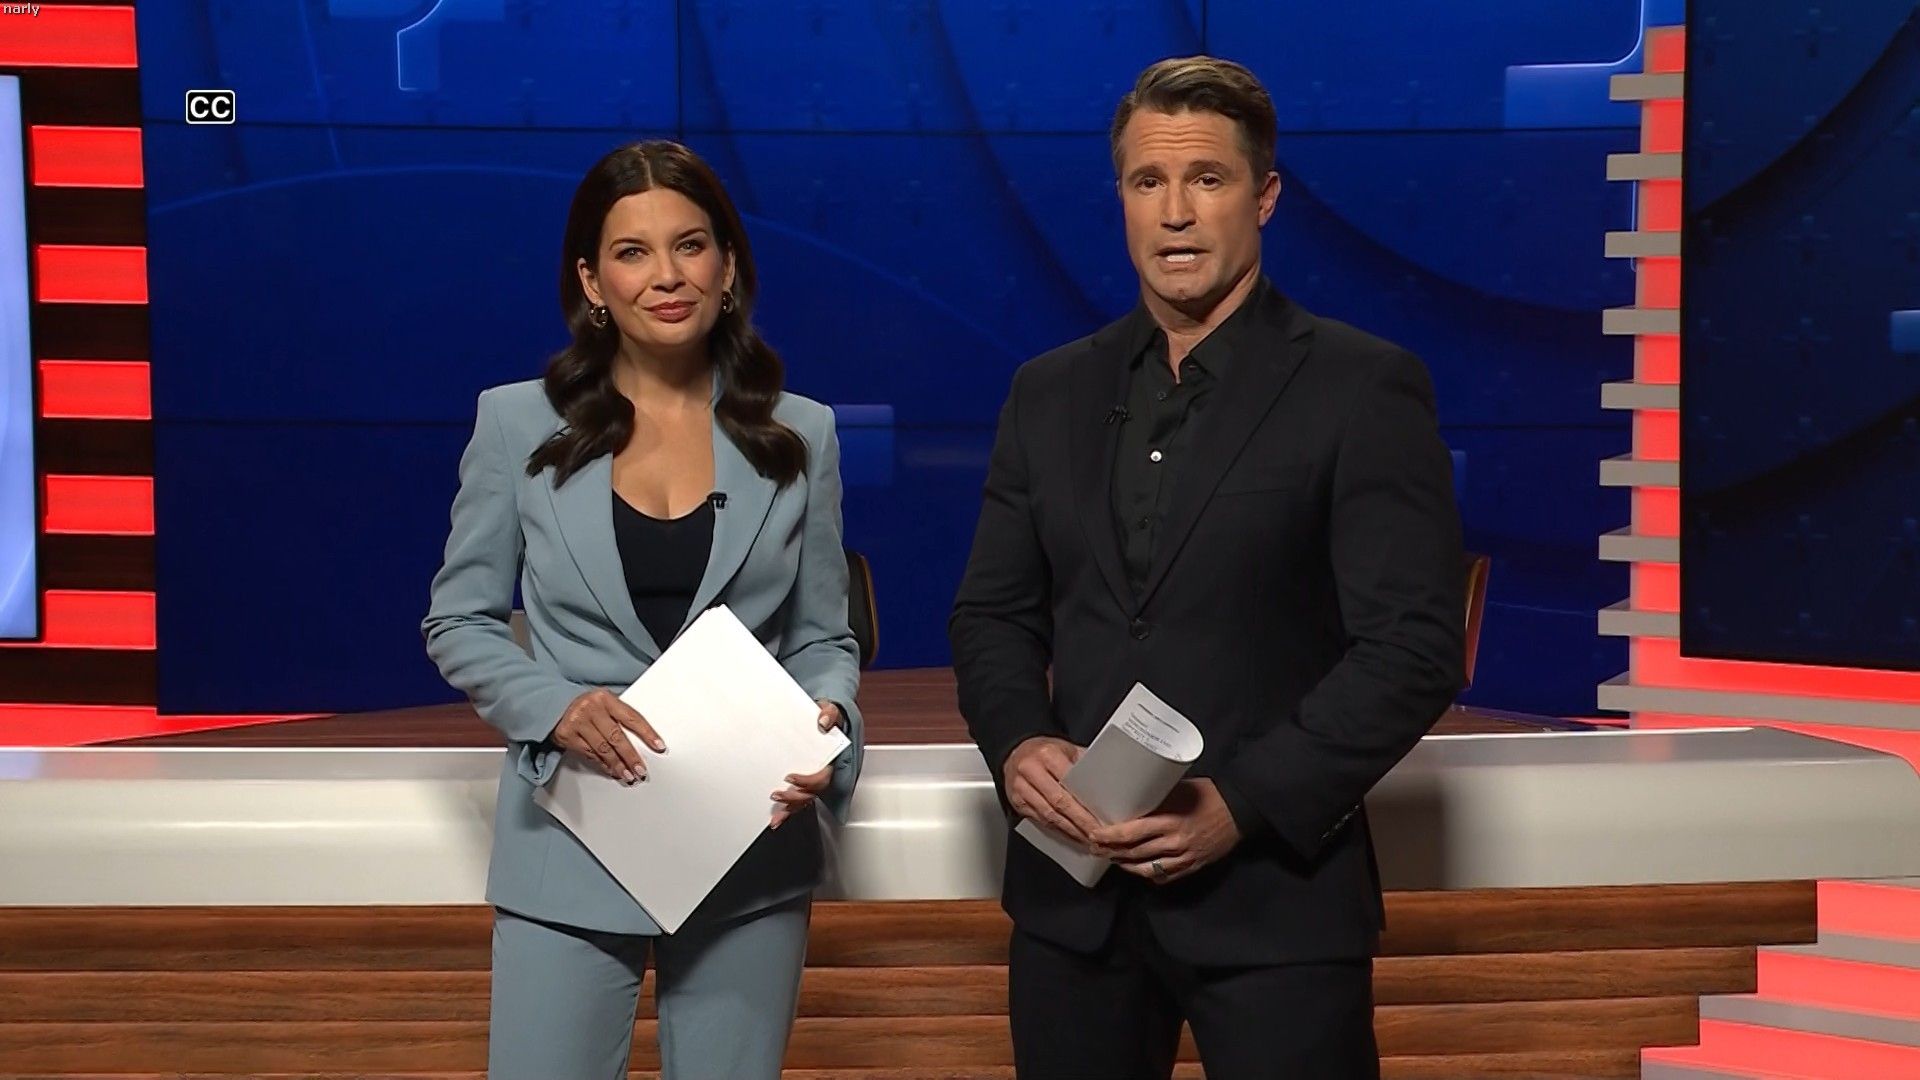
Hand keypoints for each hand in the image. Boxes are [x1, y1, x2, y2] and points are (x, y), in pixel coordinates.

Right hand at [551, 688, 665, 785]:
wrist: (555, 705)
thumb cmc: (588, 706)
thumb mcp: (605, 704)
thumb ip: (620, 717)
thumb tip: (643, 742)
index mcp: (605, 698)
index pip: (631, 717)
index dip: (647, 733)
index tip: (658, 746)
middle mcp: (591, 709)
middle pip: (616, 736)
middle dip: (630, 756)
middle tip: (640, 769)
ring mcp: (578, 722)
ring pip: (603, 748)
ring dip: (617, 765)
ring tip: (627, 774)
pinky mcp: (568, 735)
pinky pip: (589, 754)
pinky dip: (602, 764)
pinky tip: (611, 770)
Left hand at [769, 701, 844, 828]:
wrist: (824, 718)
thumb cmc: (828, 717)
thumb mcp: (830, 709)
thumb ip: (829, 713)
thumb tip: (823, 722)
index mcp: (832, 760)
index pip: (822, 777)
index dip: (807, 780)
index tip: (790, 776)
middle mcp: (824, 773)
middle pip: (812, 793)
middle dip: (795, 797)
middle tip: (777, 794)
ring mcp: (814, 780)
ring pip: (805, 800)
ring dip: (790, 809)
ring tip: (776, 815)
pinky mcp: (804, 782)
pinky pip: (798, 800)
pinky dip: (788, 810)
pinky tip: (777, 816)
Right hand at [1003, 736, 1102, 847]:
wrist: (1015, 753)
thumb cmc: (1045, 751)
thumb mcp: (1067, 749)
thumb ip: (1085, 764)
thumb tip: (1109, 783)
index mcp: (1047, 755)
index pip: (1069, 782)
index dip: (1084, 803)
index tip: (1100, 816)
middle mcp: (1031, 771)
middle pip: (1059, 802)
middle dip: (1080, 821)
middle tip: (1097, 834)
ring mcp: (1021, 788)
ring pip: (1049, 815)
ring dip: (1070, 830)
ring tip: (1087, 839)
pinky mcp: (1017, 802)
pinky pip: (1040, 820)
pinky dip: (1058, 830)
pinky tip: (1071, 835)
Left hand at [1091, 779, 1239, 884]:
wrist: (1238, 811)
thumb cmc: (1207, 794)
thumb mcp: (1178, 790)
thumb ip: (1155, 800)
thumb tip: (1129, 800)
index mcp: (1169, 821)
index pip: (1131, 833)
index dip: (1109, 837)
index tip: (1093, 835)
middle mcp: (1174, 843)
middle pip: (1134, 853)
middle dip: (1111, 852)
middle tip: (1095, 848)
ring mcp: (1184, 858)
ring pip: (1146, 869)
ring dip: (1126, 865)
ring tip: (1112, 859)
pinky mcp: (1192, 866)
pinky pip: (1165, 877)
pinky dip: (1148, 874)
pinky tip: (1138, 869)